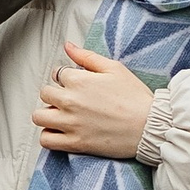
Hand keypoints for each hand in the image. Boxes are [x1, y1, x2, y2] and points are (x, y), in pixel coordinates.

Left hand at [32, 42, 157, 161]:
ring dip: (47, 114)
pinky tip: (61, 132)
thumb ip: (87, 56)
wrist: (149, 126)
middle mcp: (70, 101)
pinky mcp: (75, 143)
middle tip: (71, 100)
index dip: (66, 78)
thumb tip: (68, 45)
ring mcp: (71, 123)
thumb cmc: (135, 96)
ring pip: (39, 116)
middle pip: (45, 93)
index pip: (57, 74)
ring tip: (61, 116)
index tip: (77, 84)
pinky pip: (46, 140)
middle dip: (55, 94)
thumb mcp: (114, 68)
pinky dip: (49, 136)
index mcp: (78, 81)